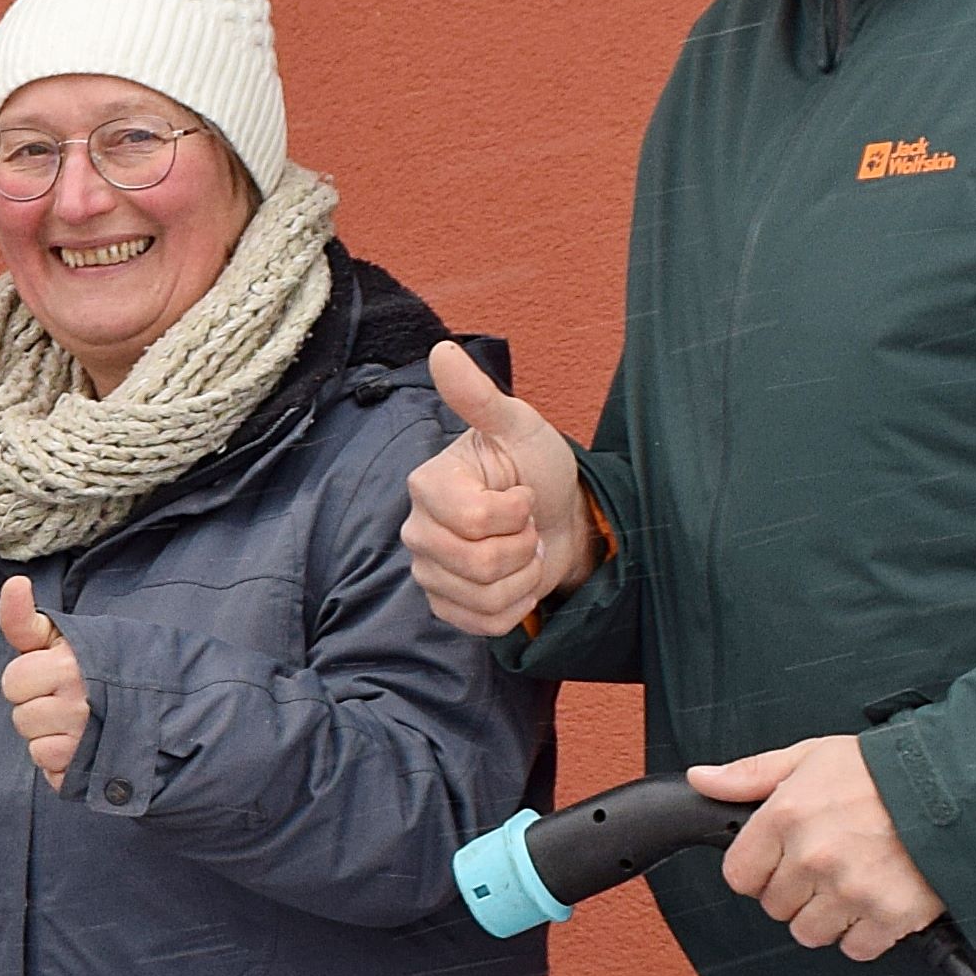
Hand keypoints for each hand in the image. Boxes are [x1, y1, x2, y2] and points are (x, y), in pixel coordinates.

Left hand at [0, 574, 87, 789]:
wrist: (170, 704)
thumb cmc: (104, 665)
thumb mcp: (66, 636)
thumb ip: (26, 619)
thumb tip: (14, 582)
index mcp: (70, 666)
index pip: (13, 681)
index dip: (28, 678)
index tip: (50, 674)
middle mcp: (79, 705)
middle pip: (21, 718)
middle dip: (38, 708)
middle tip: (69, 700)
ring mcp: (86, 743)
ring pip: (36, 748)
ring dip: (51, 738)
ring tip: (81, 724)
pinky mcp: (91, 773)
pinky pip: (53, 774)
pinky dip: (65, 765)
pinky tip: (87, 748)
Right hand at [401, 342, 594, 638]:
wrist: (558, 515)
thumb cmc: (536, 466)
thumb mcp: (518, 426)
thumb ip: (479, 397)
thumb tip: (442, 351)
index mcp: (427, 486)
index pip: (471, 521)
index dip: (514, 512)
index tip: (521, 493)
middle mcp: (417, 530)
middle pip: (478, 564)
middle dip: (522, 546)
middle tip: (526, 524)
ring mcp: (428, 572)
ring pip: (483, 598)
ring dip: (524, 575)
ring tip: (523, 549)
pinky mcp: (446, 606)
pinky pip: (484, 624)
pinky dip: (516, 604)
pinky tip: (518, 579)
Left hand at [690, 735, 946, 959]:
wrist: (960, 785)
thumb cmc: (884, 770)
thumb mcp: (811, 756)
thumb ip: (751, 774)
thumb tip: (701, 780)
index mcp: (786, 816)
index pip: (740, 875)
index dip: (758, 870)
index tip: (780, 862)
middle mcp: (813, 857)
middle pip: (775, 907)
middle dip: (796, 891)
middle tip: (828, 865)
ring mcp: (851, 890)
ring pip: (810, 933)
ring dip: (828, 916)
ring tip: (854, 882)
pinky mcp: (888, 915)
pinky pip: (857, 948)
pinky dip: (866, 933)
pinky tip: (878, 899)